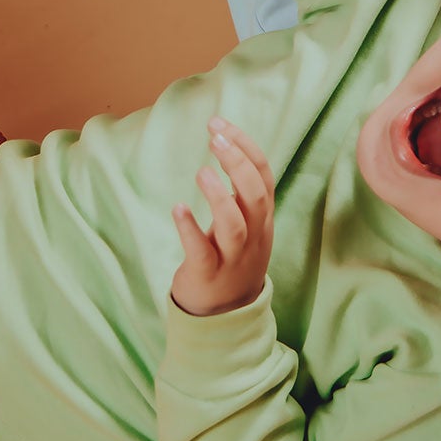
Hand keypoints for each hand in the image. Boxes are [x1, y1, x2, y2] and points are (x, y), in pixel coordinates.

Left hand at [170, 118, 274, 316]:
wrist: (226, 316)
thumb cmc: (232, 260)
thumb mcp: (247, 225)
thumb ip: (242, 193)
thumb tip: (229, 147)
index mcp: (262, 219)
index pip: (263, 176)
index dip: (246, 147)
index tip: (220, 123)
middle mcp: (253, 236)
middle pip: (256, 195)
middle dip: (237, 162)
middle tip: (213, 136)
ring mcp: (233, 257)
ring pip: (235, 225)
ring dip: (219, 196)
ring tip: (201, 170)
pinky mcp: (208, 274)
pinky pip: (202, 251)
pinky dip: (190, 229)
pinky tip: (178, 208)